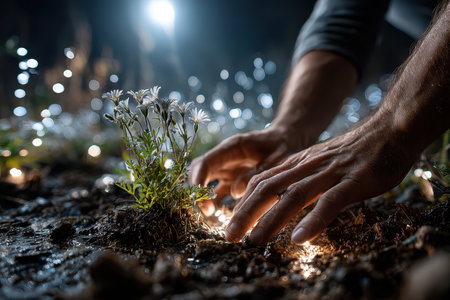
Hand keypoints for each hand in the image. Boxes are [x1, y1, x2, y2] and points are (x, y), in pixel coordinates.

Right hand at [189, 125, 303, 215]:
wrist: (287, 143)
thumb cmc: (282, 148)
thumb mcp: (274, 159)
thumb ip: (255, 174)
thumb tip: (234, 193)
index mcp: (232, 148)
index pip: (205, 162)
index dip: (199, 179)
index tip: (200, 196)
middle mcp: (224, 159)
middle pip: (199, 172)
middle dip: (198, 191)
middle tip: (208, 210)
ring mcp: (226, 171)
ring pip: (204, 183)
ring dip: (204, 199)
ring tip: (212, 216)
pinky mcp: (231, 182)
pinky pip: (216, 194)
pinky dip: (214, 204)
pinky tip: (219, 218)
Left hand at [225, 116, 416, 244]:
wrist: (390, 129)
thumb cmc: (355, 150)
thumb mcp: (320, 160)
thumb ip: (301, 175)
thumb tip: (282, 195)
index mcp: (299, 163)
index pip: (262, 181)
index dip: (244, 200)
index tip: (230, 220)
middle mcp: (308, 167)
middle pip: (269, 189)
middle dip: (245, 212)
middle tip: (228, 235)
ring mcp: (330, 173)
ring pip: (293, 196)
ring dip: (271, 220)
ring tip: (254, 241)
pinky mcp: (354, 181)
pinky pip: (331, 202)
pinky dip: (314, 220)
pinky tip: (300, 238)